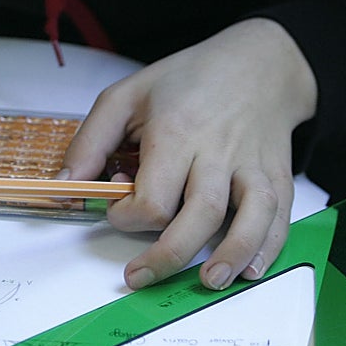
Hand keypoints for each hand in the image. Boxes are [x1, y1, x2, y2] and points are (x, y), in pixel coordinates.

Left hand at [61, 18, 316, 291]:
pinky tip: (250, 268)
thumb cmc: (187, 80)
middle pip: (200, 214)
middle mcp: (218, 152)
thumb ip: (90, 143)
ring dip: (230, 255)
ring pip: (250, 217)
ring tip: (207, 282)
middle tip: (139, 275)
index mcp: (177, 133)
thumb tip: (65, 188)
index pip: (154, 195)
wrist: (255, 63)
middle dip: (168, 254)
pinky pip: (279, 216)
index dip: (128, 215)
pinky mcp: (277, 175)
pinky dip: (270, 246)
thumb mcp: (125, 97)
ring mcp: (253, 165)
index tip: (117, 211)